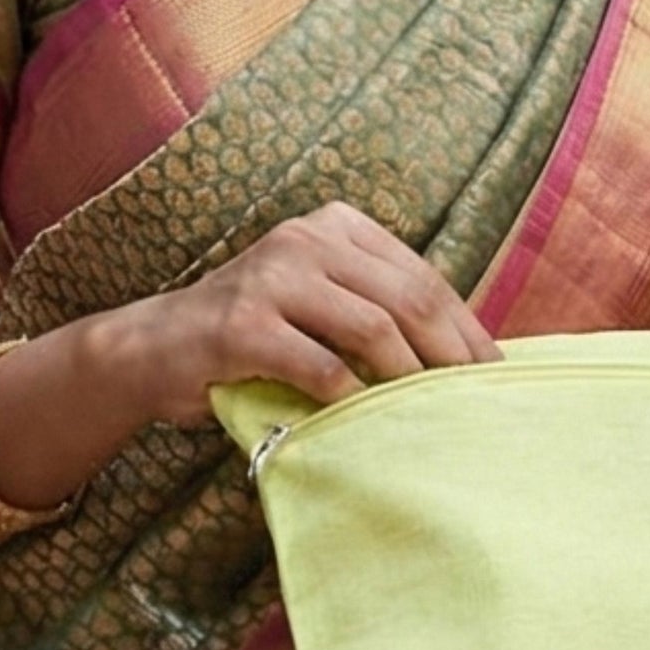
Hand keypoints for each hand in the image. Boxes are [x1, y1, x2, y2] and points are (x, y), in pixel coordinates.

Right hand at [117, 202, 499, 418]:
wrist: (154, 349)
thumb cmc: (252, 336)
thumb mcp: (317, 302)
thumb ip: (376, 309)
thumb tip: (464, 356)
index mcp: (333, 226)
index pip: (421, 275)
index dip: (466, 326)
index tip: (495, 372)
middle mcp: (304, 240)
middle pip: (406, 297)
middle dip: (451, 354)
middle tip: (477, 400)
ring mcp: (271, 278)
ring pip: (372, 327)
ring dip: (409, 378)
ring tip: (431, 414)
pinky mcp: (242, 325)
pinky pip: (319, 365)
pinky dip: (351, 398)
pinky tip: (366, 422)